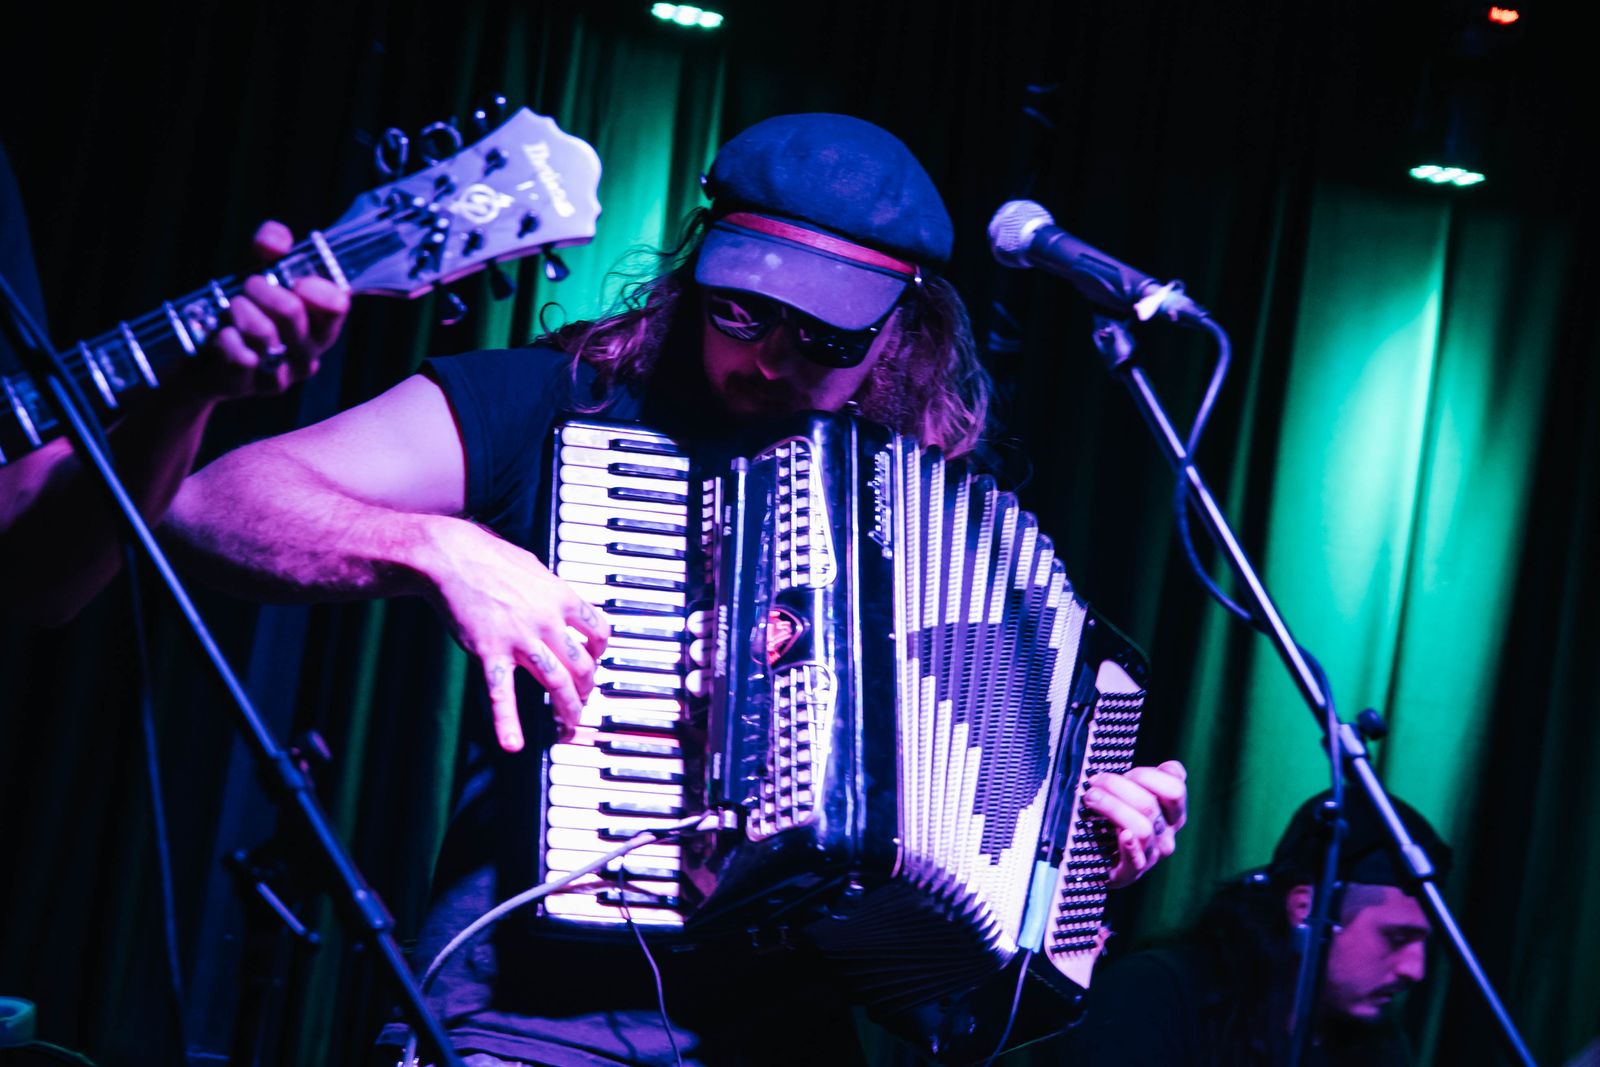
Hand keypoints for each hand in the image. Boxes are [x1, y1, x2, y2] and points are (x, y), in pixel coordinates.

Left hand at [191, 221, 348, 399]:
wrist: (198, 359)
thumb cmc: (239, 311)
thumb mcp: (256, 271)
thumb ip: (271, 245)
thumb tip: (275, 243)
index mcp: (320, 324)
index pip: (337, 305)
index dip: (317, 287)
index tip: (297, 280)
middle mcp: (307, 353)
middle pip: (292, 310)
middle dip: (260, 287)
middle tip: (247, 287)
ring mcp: (281, 374)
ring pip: (264, 331)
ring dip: (238, 310)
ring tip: (231, 311)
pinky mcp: (249, 387)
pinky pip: (241, 356)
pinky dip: (225, 337)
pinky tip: (221, 336)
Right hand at [426, 518, 609, 750]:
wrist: (450, 555)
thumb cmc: (490, 558)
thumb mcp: (534, 568)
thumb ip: (552, 591)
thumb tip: (565, 606)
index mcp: (562, 597)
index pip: (600, 632)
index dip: (601, 653)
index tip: (594, 662)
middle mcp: (548, 620)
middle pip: (582, 665)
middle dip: (586, 690)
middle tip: (581, 702)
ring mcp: (520, 638)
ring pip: (557, 682)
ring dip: (567, 709)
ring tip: (568, 728)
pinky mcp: (489, 651)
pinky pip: (502, 692)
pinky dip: (507, 721)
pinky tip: (513, 743)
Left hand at [1085, 759, 1187, 887]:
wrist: (1103, 863)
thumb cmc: (1118, 820)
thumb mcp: (1134, 796)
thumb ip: (1145, 779)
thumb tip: (1154, 762)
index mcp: (1172, 814)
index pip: (1175, 788)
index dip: (1147, 775)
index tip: (1124, 772)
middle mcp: (1167, 834)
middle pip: (1150, 804)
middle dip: (1117, 786)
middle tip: (1094, 782)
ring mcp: (1152, 855)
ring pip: (1142, 828)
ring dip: (1112, 807)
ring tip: (1091, 798)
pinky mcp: (1132, 872)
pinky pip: (1136, 860)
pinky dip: (1130, 846)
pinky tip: (1123, 834)